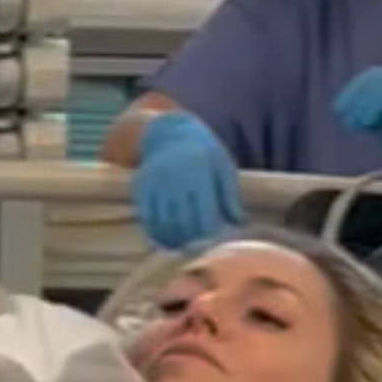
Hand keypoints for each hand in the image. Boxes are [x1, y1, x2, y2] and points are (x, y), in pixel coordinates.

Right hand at [134, 112, 244, 249]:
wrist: (167, 132)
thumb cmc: (203, 151)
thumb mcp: (222, 166)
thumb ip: (229, 195)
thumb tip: (239, 223)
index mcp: (199, 174)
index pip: (204, 214)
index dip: (210, 232)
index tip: (215, 242)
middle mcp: (174, 179)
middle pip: (183, 222)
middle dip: (192, 240)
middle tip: (199, 249)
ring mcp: (155, 184)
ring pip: (163, 222)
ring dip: (173, 240)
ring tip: (183, 248)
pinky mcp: (142, 188)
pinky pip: (147, 217)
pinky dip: (156, 232)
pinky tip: (165, 239)